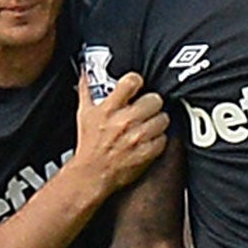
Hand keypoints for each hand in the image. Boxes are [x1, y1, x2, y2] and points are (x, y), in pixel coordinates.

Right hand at [74, 71, 167, 196]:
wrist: (92, 174)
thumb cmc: (89, 145)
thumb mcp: (84, 114)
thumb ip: (86, 90)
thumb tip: (85, 73)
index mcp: (109, 109)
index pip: (132, 81)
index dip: (136, 81)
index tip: (136, 86)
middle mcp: (124, 121)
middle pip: (154, 99)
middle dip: (150, 104)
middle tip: (145, 109)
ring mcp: (137, 138)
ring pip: (163, 118)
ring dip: (157, 121)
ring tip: (148, 125)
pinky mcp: (147, 153)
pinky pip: (163, 139)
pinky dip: (158, 139)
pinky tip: (148, 140)